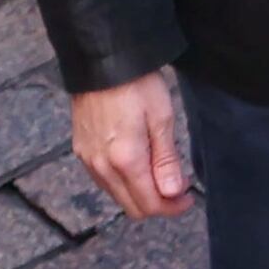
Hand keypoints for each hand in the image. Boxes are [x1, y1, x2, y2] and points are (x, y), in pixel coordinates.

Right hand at [73, 69, 194, 219]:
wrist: (100, 60)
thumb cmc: (136, 83)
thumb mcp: (162, 118)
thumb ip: (166, 161)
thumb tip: (173, 194)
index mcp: (125, 160)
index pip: (149, 204)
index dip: (172, 207)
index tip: (187, 197)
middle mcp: (102, 167)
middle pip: (132, 208)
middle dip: (158, 204)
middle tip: (177, 187)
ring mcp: (88, 160)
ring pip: (117, 196)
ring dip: (140, 194)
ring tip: (159, 172)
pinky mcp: (81, 150)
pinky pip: (104, 181)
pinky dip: (123, 182)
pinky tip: (137, 164)